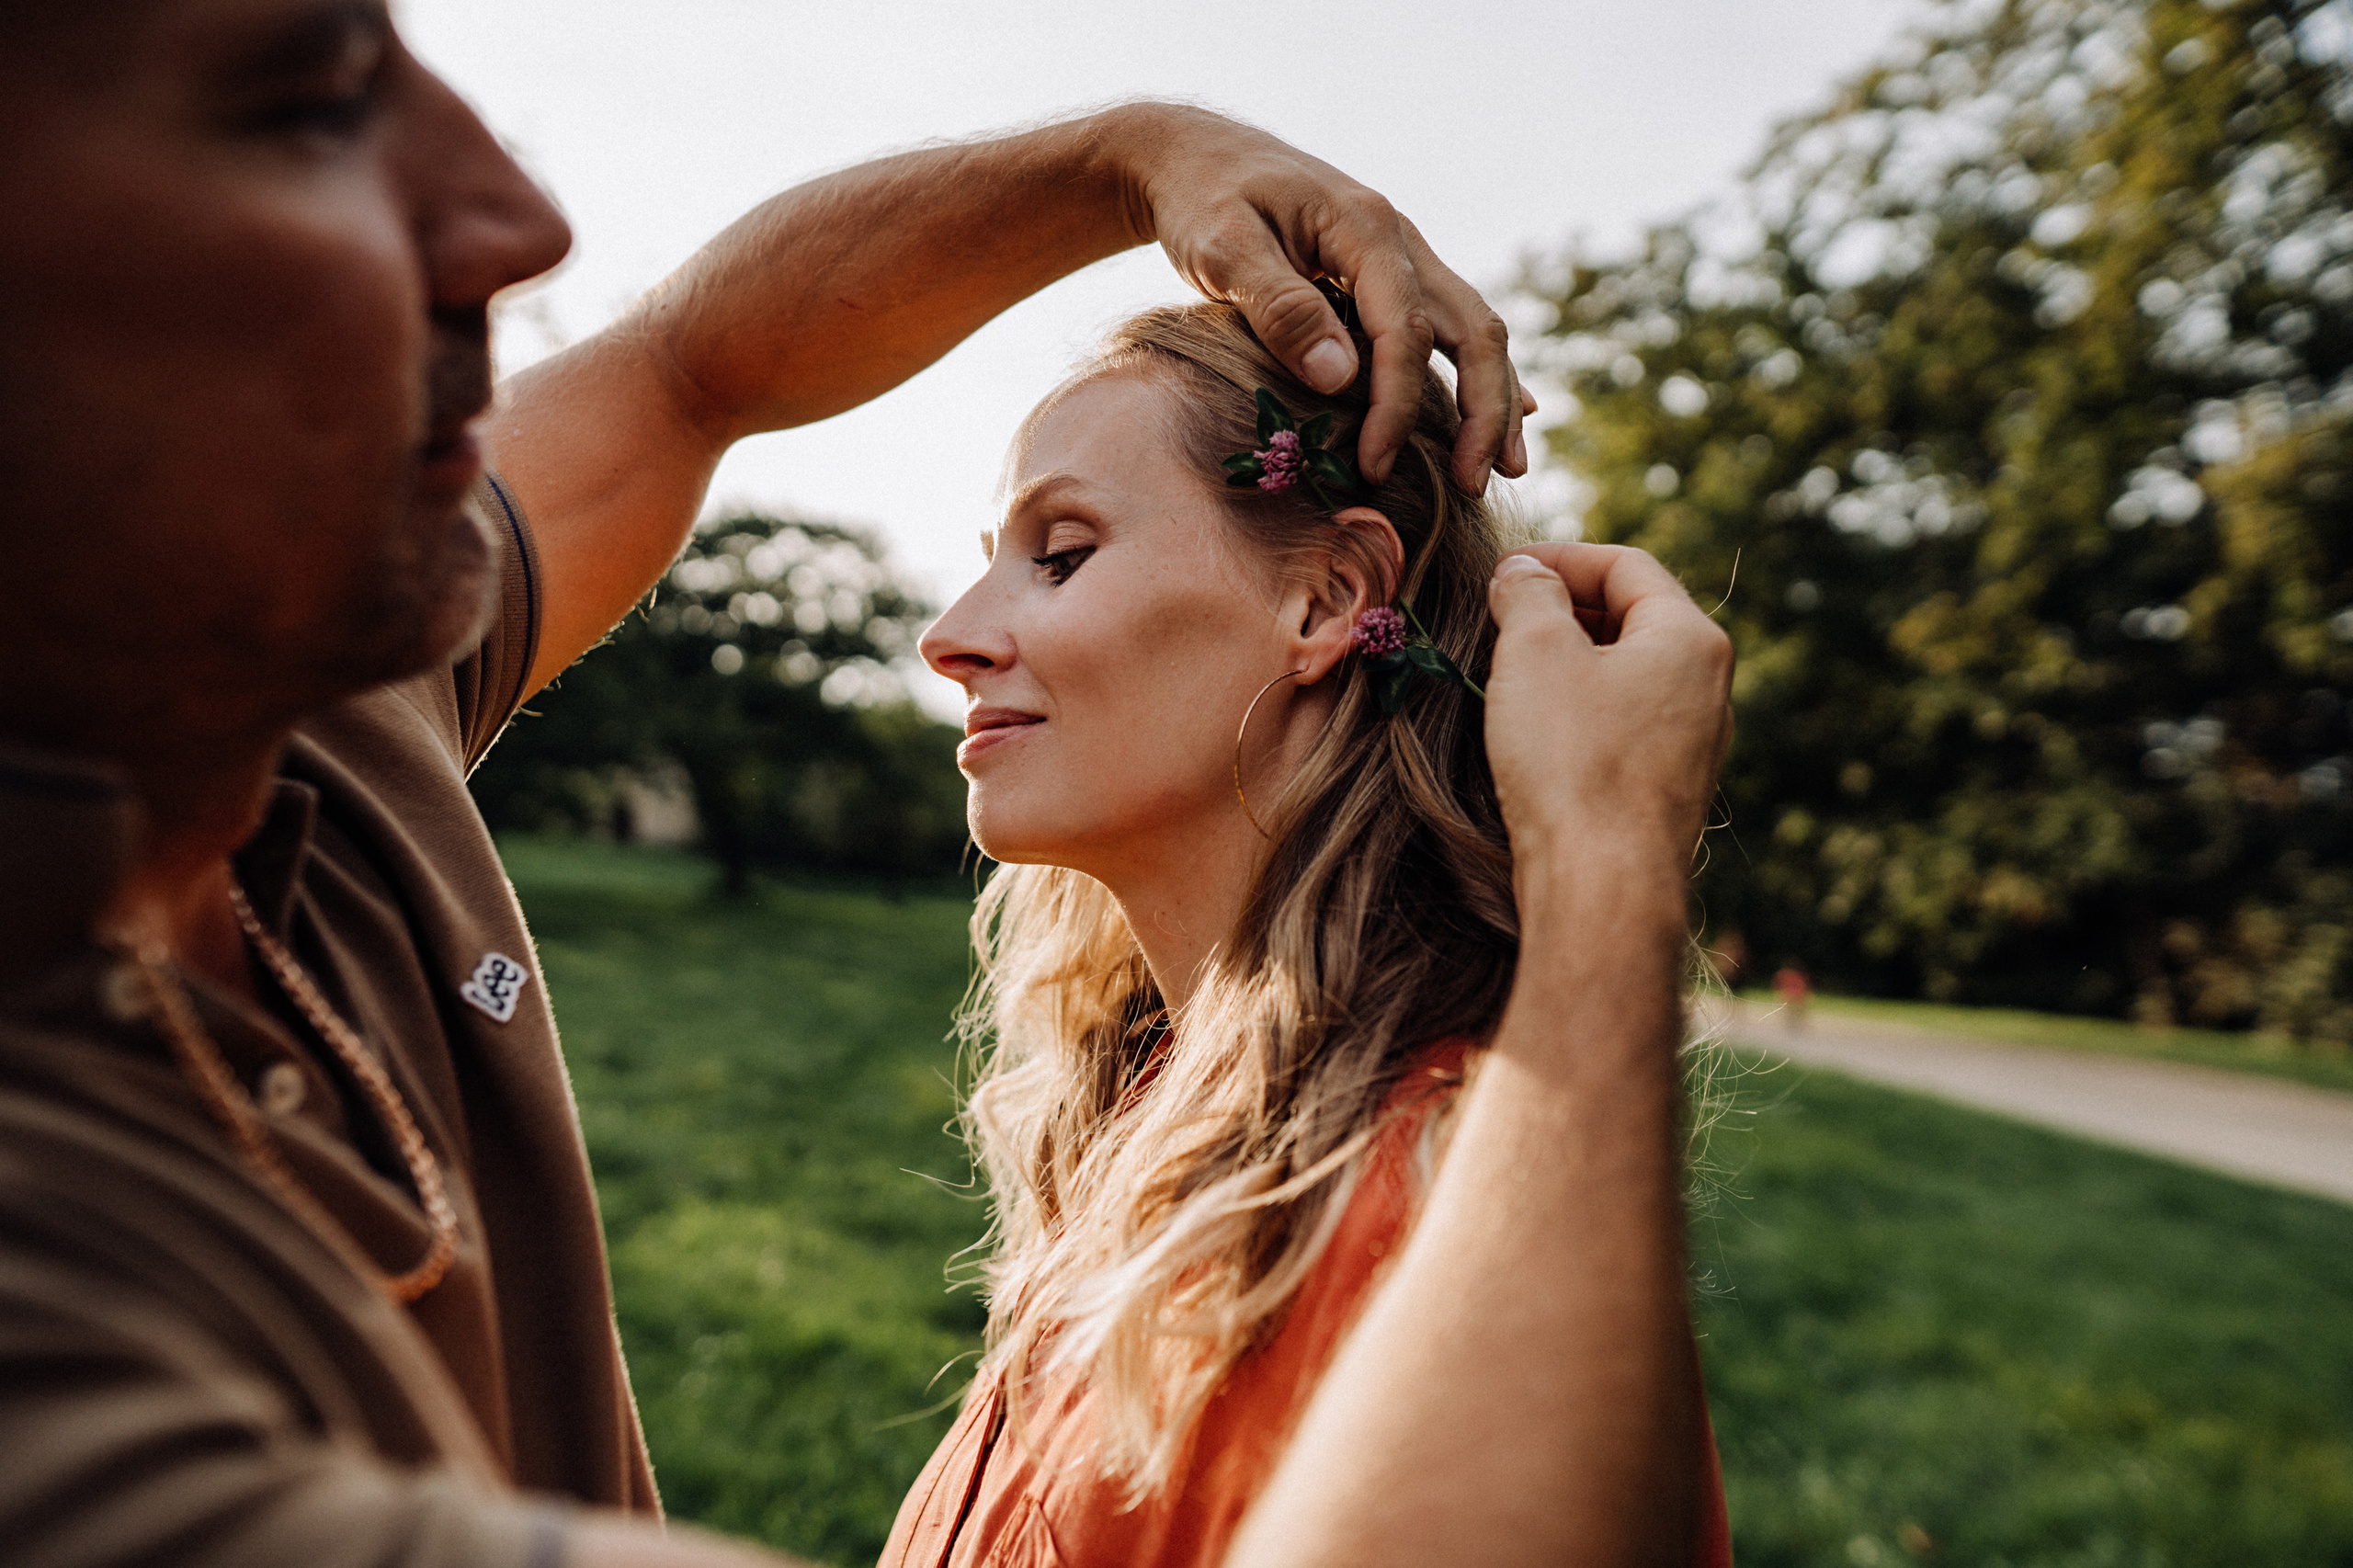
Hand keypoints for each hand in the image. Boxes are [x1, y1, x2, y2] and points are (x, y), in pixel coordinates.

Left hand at [1120, 106, 1534, 494]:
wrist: (1194, 155)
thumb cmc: (1201, 200)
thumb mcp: (1223, 248)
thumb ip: (1281, 308)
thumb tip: (1340, 378)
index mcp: (1365, 229)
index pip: (1405, 332)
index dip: (1396, 407)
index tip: (1374, 467)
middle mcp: (1401, 240)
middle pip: (1473, 329)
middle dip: (1483, 412)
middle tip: (1475, 483)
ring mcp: (1403, 256)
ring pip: (1475, 329)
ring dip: (1496, 399)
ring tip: (1506, 468)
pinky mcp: (1389, 275)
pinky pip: (1452, 326)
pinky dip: (1479, 373)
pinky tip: (1507, 412)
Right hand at [1482, 544, 1733, 863]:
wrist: (1603, 887)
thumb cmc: (1572, 762)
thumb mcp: (1535, 653)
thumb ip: (1529, 595)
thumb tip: (1523, 573)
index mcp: (1691, 639)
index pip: (1626, 566)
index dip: (1560, 557)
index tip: (1502, 571)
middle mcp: (1709, 687)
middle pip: (1632, 618)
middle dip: (1563, 609)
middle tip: (1500, 617)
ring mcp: (1695, 744)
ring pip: (1627, 676)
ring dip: (1568, 663)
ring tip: (1509, 672)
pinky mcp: (1669, 791)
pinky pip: (1625, 727)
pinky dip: (1581, 712)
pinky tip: (1536, 733)